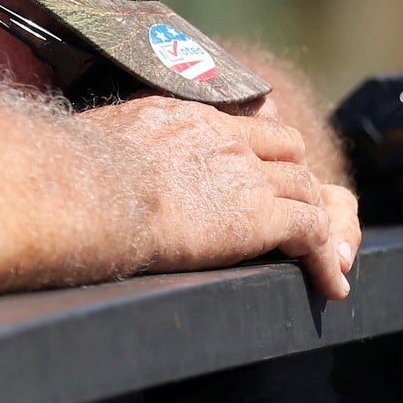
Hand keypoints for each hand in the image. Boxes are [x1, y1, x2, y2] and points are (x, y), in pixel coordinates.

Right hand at [78, 95, 362, 299]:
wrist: (92, 190)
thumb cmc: (72, 173)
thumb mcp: (97, 139)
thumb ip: (110, 146)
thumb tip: (76, 160)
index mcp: (187, 117)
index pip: (245, 124)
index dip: (263, 148)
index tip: (268, 168)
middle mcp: (226, 138)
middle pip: (287, 153)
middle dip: (297, 186)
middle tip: (298, 221)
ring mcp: (248, 176)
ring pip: (307, 191)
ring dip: (316, 224)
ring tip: (324, 259)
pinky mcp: (261, 216)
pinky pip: (311, 233)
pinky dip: (326, 259)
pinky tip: (330, 286)